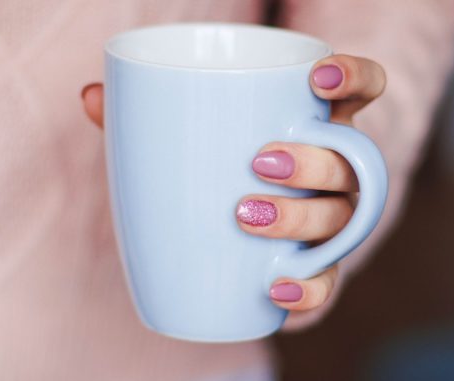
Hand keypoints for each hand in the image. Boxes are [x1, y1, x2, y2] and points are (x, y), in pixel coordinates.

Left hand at [81, 54, 385, 322]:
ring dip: (300, 217)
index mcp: (313, 125)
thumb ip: (146, 116)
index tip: (316, 78)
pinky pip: (329, 281)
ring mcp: (332, 222)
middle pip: (351, 161)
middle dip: (313, 159)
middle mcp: (335, 172)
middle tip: (259, 161)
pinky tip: (275, 285)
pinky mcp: (319, 270)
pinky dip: (309, 286)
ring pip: (342, 218)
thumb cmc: (214, 171)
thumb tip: (91, 96)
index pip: (362, 91)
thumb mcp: (186, 138)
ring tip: (245, 215)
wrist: (230, 240)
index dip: (354, 79)